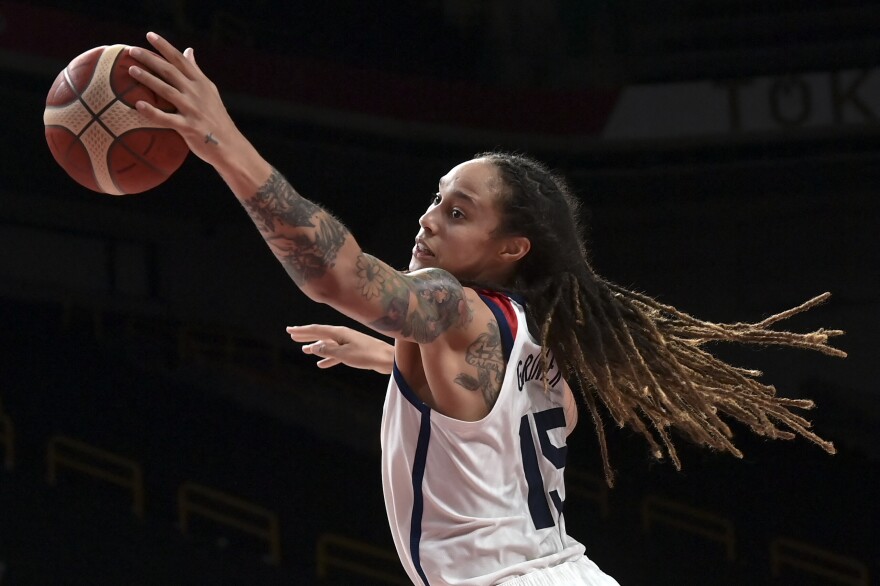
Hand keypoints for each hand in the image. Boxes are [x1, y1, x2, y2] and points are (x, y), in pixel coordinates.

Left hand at [127, 32, 268, 185]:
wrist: (229, 146)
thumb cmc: (216, 118)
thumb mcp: (209, 91)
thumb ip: (196, 71)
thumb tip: (188, 50)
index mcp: (201, 83)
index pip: (180, 60)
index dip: (164, 46)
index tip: (149, 35)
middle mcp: (196, 93)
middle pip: (170, 71)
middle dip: (150, 59)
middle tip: (131, 50)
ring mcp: (192, 110)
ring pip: (167, 91)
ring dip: (148, 79)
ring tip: (132, 70)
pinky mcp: (188, 127)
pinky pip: (166, 119)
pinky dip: (152, 112)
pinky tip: (138, 106)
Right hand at [286, 325, 393, 374]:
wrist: (387, 359)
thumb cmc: (367, 355)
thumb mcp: (344, 354)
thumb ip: (328, 350)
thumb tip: (313, 347)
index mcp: (339, 332)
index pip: (316, 330)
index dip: (302, 330)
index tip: (289, 330)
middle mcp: (343, 335)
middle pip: (320, 334)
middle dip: (306, 335)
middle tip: (292, 334)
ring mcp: (348, 342)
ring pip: (327, 344)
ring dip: (315, 347)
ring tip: (303, 350)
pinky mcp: (354, 351)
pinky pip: (336, 354)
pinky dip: (327, 358)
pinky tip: (321, 364)